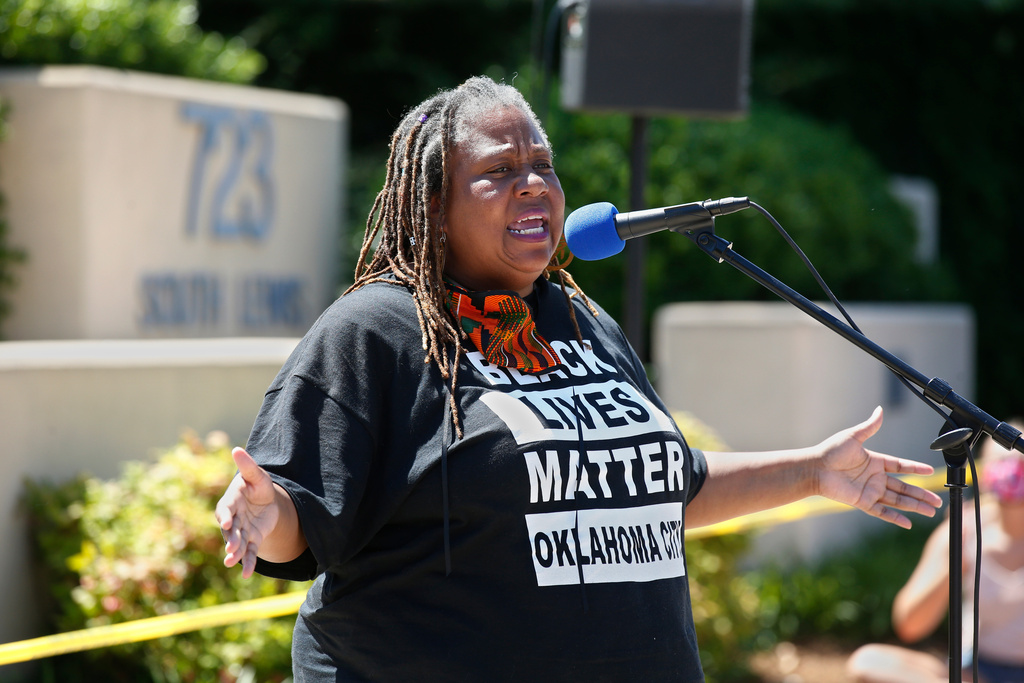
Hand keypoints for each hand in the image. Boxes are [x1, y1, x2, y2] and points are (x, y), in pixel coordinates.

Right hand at [214, 447, 280, 577]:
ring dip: (235, 553)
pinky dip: (247, 563)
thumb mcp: (257, 475)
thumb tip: (236, 449)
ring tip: (232, 563)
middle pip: (230, 530)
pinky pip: (248, 553)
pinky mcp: (251, 540)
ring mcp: (241, 531)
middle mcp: (233, 519)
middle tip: (231, 548)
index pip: (225, 509)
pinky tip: (247, 574)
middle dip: (231, 539)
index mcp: (231, 501)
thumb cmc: (259, 485)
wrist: (268, 501)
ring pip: (236, 544)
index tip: (226, 522)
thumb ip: (248, 466)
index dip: (225, 516)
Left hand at [816, 407, 942, 528]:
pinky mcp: (862, 501)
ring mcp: (869, 490)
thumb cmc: (830, 451)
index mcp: (875, 461)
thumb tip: (880, 409)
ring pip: (898, 500)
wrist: (814, 468)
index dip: (916, 468)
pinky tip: (908, 524)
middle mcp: (874, 477)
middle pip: (904, 487)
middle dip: (922, 494)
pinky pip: (882, 511)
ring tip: (932, 511)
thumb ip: (869, 426)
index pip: (901, 466)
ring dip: (915, 506)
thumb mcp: (853, 436)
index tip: (931, 471)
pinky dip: (894, 517)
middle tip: (938, 500)